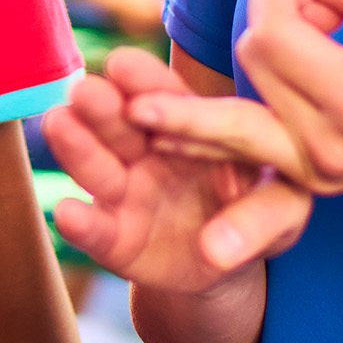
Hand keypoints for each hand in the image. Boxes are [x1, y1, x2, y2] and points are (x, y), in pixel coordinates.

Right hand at [41, 46, 312, 290]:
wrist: (228, 263)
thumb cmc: (261, 214)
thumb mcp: (283, 208)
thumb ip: (266, 215)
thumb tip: (220, 245)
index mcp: (196, 124)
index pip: (177, 102)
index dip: (154, 91)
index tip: (129, 79)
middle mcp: (150, 149)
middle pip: (123, 124)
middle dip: (102, 106)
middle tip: (85, 91)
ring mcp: (128, 193)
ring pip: (98, 167)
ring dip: (77, 148)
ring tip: (58, 126)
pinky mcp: (115, 240)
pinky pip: (98, 231)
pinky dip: (82, 224)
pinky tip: (67, 213)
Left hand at [124, 0, 342, 203]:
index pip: (271, 30)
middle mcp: (326, 148)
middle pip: (252, 56)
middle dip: (275, 17)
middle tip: (326, 11)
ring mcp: (315, 173)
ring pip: (241, 92)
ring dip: (262, 54)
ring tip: (288, 45)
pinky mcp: (308, 183)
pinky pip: (247, 136)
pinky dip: (236, 106)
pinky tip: (201, 104)